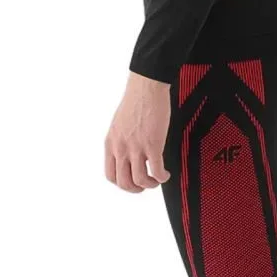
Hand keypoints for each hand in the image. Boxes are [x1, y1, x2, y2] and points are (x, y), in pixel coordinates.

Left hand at [105, 72, 171, 192]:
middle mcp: (120, 148)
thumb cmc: (136, 102)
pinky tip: (166, 174)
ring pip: (140, 181)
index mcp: (111, 144)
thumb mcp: (119, 125)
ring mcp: (136, 147)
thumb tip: (130, 157)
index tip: (132, 182)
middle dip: (136, 189)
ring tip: (157, 179)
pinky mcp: (152, 145)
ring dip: (151, 185)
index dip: (122, 184)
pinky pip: (156, 171)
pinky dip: (162, 177)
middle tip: (146, 185)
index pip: (110, 176)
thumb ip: (121, 143)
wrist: (146, 86)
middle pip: (123, 183)